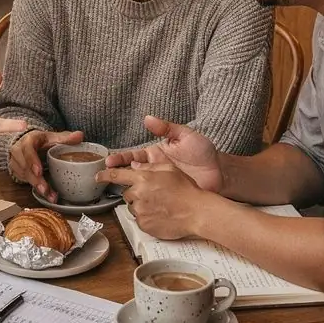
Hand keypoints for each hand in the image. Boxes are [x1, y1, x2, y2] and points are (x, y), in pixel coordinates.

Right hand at [8, 128, 82, 199]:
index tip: (39, 171)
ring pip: (25, 176)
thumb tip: (79, 136)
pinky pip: (25, 182)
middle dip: (36, 180)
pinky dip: (37, 189)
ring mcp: (16, 163)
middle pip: (25, 167)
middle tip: (45, 190)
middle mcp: (18, 151)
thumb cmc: (42, 141)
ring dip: (38, 187)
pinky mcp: (17, 172)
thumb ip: (65, 137)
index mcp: (28, 140)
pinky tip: (47, 195)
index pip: (27, 149)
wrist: (29, 144)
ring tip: (50, 196)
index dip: (32, 160)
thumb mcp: (53, 137)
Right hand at [105, 117, 222, 192]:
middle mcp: (154, 170)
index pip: (132, 156)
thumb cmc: (203, 153)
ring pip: (138, 187)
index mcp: (156, 154)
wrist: (221, 172)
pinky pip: (153, 199)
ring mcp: (160, 185)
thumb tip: (147, 118)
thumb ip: (166, 128)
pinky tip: (135, 203)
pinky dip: (143, 201)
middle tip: (102, 177)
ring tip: (114, 190)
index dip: (120, 158)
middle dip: (115, 175)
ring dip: (127, 189)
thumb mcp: (185, 135)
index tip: (108, 161)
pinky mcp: (168, 196)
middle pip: (130, 173)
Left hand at [106, 158, 206, 239]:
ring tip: (160, 205)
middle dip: (136, 193)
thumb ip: (149, 166)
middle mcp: (138, 194)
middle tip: (153, 194)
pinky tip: (160, 214)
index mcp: (143, 178)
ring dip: (141, 205)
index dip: (105, 175)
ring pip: (133, 207)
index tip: (97, 177)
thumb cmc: (186, 189)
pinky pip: (139, 220)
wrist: (196, 212)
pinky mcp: (144, 225)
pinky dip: (147, 217)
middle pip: (127, 193)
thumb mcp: (169, 169)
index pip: (116, 176)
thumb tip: (134, 165)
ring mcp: (140, 211)